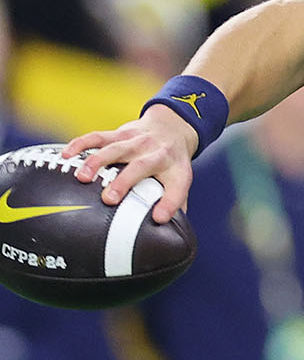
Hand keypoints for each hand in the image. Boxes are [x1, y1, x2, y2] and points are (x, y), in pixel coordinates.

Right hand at [63, 105, 196, 222]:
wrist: (172, 127)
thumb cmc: (172, 164)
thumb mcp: (180, 182)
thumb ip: (174, 206)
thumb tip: (163, 232)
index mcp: (176, 171)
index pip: (177, 189)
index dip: (169, 204)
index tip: (158, 218)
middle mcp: (158, 154)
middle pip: (141, 167)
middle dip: (123, 182)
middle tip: (108, 199)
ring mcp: (138, 141)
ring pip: (116, 149)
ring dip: (97, 162)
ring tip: (81, 178)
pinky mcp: (120, 133)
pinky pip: (98, 137)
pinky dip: (81, 145)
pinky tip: (66, 156)